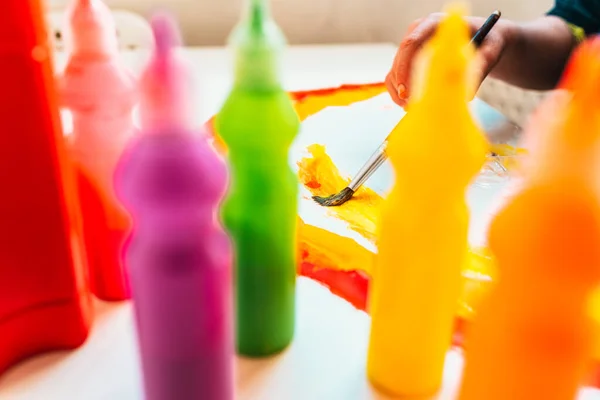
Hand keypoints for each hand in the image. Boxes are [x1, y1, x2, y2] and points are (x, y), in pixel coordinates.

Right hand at [386, 13, 517, 107]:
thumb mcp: (491, 50)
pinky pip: (396, 78)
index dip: (404, 66)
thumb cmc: (489, 41)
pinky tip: (409, 104)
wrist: (487, 40)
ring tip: (412, 107)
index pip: (412, 42)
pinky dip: (400, 93)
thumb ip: (481, 66)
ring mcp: (413, 47)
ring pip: (395, 70)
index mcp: (436, 24)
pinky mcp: (410, 61)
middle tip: (411, 105)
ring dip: (400, 91)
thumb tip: (466, 94)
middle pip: (400, 58)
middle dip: (402, 84)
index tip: (406, 88)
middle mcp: (420, 32)